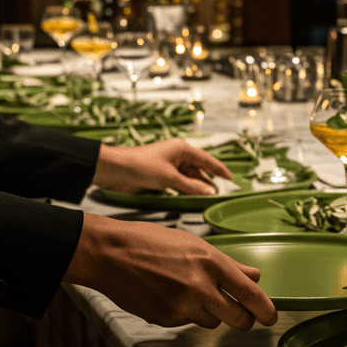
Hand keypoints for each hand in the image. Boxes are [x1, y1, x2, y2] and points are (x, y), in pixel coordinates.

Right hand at [64, 215, 277, 330]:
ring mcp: (181, 305)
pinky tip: (168, 295)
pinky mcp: (164, 319)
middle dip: (243, 320)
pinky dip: (184, 314)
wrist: (109, 253)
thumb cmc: (151, 242)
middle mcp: (199, 286)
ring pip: (211, 322)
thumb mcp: (195, 245)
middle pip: (238, 319)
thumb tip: (256, 276)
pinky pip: (186, 323)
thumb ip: (228, 265)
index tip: (271, 317)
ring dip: (209, 313)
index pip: (250, 294)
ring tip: (188, 291)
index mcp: (210, 262)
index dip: (266, 310)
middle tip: (241, 315)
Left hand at [94, 139, 232, 196]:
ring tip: (206, 198)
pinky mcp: (161, 174)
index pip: (207, 159)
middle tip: (218, 195)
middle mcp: (177, 155)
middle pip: (198, 169)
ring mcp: (169, 165)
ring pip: (189, 177)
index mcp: (182, 148)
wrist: (116, 170)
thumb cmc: (142, 167)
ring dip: (196, 187)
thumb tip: (210, 192)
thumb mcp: (170, 178)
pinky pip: (179, 182)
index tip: (230, 178)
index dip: (219, 169)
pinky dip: (185, 189)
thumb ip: (191, 186)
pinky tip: (190, 197)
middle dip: (207, 181)